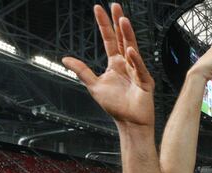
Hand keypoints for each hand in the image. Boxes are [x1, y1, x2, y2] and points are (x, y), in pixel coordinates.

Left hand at [62, 4, 153, 126]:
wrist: (129, 122)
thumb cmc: (115, 106)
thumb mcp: (94, 86)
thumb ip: (82, 71)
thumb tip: (66, 59)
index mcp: (115, 64)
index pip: (109, 40)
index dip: (104, 25)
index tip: (98, 9)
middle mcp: (127, 64)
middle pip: (123, 39)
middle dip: (118, 22)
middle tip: (115, 6)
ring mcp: (137, 71)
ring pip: (132, 49)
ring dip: (128, 35)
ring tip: (123, 20)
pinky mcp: (145, 82)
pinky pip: (139, 68)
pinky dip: (135, 60)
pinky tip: (130, 51)